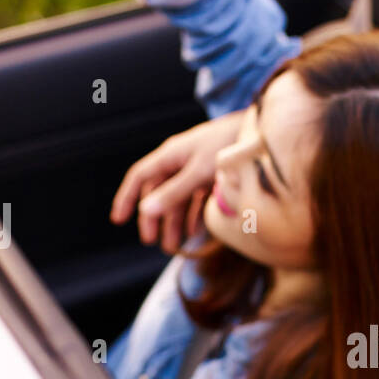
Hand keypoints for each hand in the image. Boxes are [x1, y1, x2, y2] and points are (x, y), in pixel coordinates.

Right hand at [110, 109, 244, 253]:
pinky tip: (195, 232)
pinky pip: (197, 199)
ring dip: (174, 221)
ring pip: (178, 199)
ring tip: (173, 245)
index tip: (119, 220)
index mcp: (170, 155)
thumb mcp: (198, 172)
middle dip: (154, 217)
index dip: (126, 198)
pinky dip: (194, 216)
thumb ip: (173, 193)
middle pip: (158, 191)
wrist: (260, 134)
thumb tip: (146, 211)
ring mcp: (197, 168)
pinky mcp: (213, 175)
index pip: (139, 177)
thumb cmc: (227, 146)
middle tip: (152, 241)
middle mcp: (180, 161)